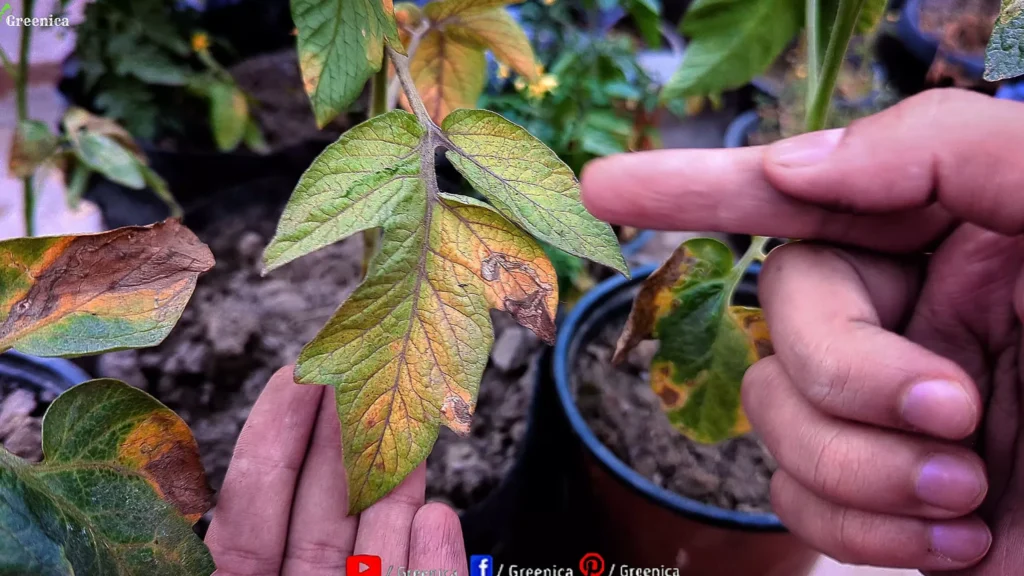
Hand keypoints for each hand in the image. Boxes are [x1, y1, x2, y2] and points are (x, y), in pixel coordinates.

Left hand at [206, 366, 467, 575]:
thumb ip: (229, 525)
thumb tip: (213, 492)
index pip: (254, 503)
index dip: (276, 434)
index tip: (297, 374)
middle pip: (326, 513)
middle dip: (347, 438)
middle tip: (367, 368)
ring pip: (380, 549)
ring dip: (399, 489)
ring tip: (416, 425)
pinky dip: (436, 563)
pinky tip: (437, 519)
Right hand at [582, 88, 1023, 574]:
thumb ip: (954, 153)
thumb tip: (796, 164)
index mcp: (967, 237)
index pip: (806, 193)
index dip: (700, 183)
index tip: (607, 187)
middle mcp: (920, 317)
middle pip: (783, 313)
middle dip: (844, 372)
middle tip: (951, 414)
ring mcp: (893, 416)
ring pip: (772, 415)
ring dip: (858, 466)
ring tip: (968, 497)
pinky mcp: (885, 505)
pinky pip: (794, 502)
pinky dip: (858, 531)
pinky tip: (953, 544)